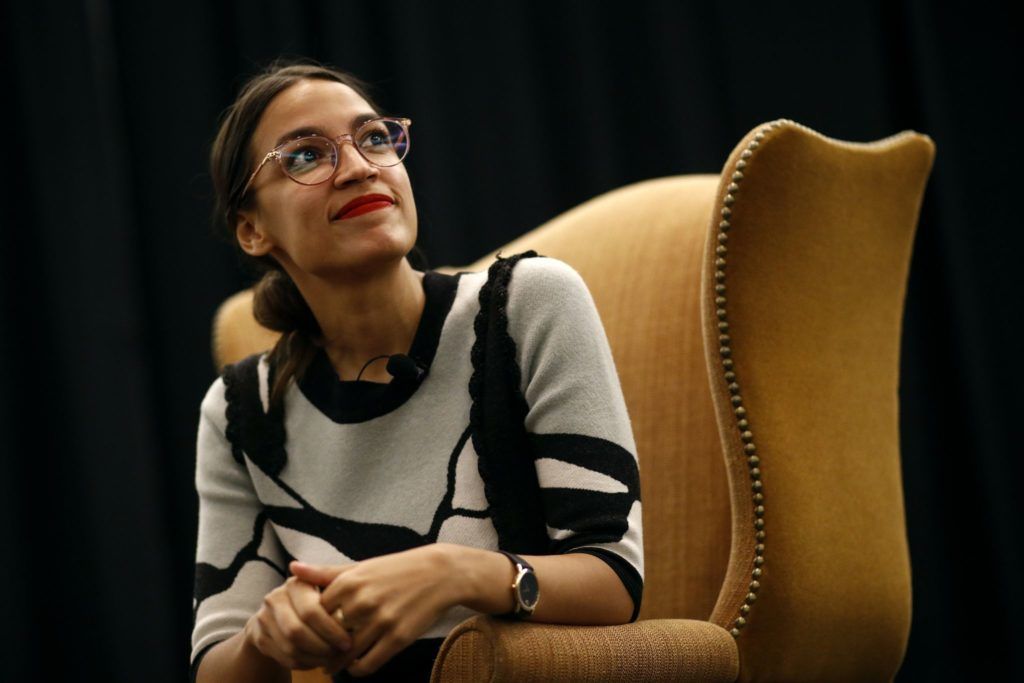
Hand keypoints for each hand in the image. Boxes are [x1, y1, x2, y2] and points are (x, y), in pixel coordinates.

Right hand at [243, 574, 353, 670]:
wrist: (282, 610)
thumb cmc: (317, 597)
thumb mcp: (327, 587)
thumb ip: (333, 582)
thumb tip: (344, 584)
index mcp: (295, 583)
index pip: (311, 611)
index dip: (330, 630)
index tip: (348, 642)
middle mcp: (275, 598)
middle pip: (296, 632)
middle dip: (321, 647)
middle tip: (338, 654)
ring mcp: (264, 618)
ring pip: (289, 647)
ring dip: (314, 658)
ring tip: (331, 659)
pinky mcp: (259, 636)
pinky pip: (283, 657)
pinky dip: (304, 663)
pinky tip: (317, 661)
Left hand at [289, 544, 463, 676]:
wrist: (439, 574)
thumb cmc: (395, 569)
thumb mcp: (360, 567)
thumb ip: (325, 572)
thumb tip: (292, 568)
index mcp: (349, 582)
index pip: (313, 615)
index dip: (309, 628)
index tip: (308, 635)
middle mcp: (362, 602)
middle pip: (327, 638)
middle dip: (320, 650)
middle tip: (316, 656)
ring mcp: (381, 621)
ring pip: (346, 655)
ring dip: (336, 664)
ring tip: (332, 666)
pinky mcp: (398, 638)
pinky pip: (368, 664)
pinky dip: (357, 670)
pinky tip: (355, 666)